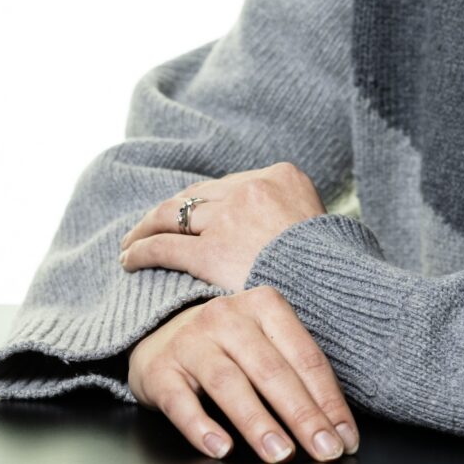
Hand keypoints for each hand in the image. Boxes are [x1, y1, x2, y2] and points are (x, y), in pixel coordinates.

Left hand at [119, 161, 326, 291]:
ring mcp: (230, 217)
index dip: (203, 201)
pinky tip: (129, 259)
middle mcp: (253, 187)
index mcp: (283, 174)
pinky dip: (142, 250)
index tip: (189, 214)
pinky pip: (165, 246)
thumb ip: (291, 216)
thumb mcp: (317, 223)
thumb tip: (277, 228)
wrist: (334, 288)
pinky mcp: (211, 251)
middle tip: (149, 225)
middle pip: (198, 194)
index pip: (228, 184)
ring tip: (132, 242)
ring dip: (148, 227)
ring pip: (173, 214)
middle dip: (171, 210)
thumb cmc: (330, 265)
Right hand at [128, 287, 359, 463]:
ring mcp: (193, 341)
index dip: (328, 399)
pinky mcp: (161, 370)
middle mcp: (229, 317)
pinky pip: (181, 402)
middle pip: (272, 371)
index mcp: (265, 305)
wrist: (161, 330)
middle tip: (324, 449)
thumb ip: (293, 370)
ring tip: (281, 454)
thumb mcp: (263, 339)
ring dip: (259, 423)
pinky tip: (221, 447)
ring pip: (230, 385)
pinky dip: (202, 427)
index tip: (345, 436)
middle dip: (303, 415)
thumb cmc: (228, 342)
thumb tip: (333, 422)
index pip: (305, 356)